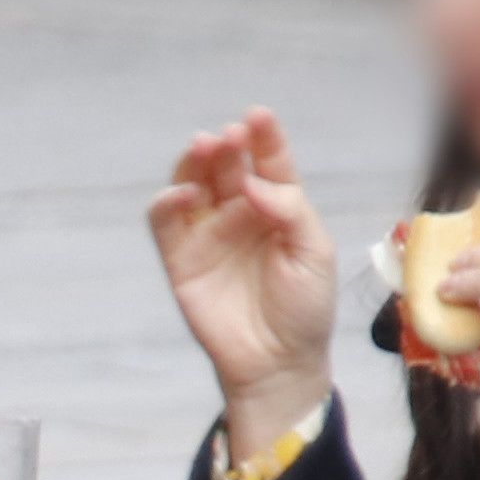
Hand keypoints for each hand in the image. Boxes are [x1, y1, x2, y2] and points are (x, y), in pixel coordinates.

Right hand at [150, 109, 344, 460]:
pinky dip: (167, 201)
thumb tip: (253, 183)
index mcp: (278, 208)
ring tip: (204, 148)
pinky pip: (165, 222)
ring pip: (192, 183)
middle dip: (227, 146)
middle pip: (226, 166)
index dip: (264, 137)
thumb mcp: (314, 253)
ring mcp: (208, 234)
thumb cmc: (306, 308)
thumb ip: (290, 210)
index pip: (269, 162)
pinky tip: (182, 193)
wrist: (279, 362)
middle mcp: (240, 214)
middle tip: (230, 137)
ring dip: (194, 163)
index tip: (258, 116)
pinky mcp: (180, 259)